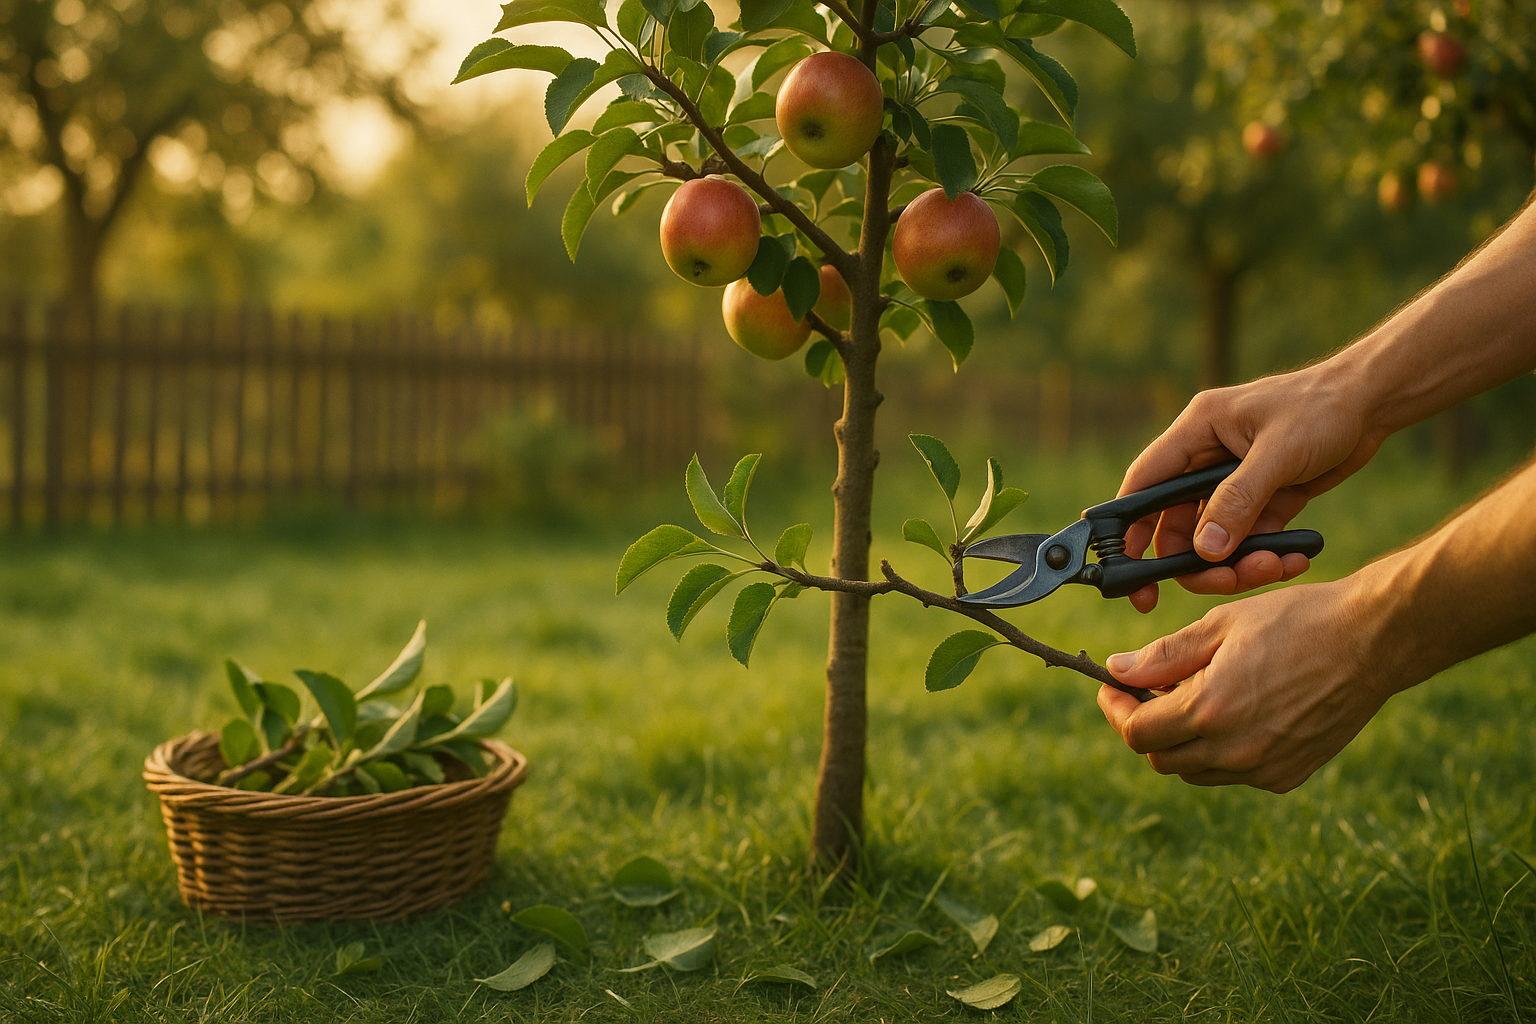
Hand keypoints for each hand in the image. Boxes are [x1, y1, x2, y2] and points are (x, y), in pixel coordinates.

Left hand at [1096, 573, 1398, 791]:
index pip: (1137, 732)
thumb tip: (1117, 671)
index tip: (1112, 688)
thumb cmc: (1297, 620)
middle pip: (1161, 757)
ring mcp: (1265, 768)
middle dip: (1145, 725)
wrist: (1372, 639)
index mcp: (1210, 710)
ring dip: (1181, 741)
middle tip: (1147, 691)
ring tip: (1191, 697)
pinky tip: (1234, 713)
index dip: (1116, 709)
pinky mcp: (1290, 774)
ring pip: (1196, 770)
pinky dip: (1220, 751)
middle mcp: (1235, 750)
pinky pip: (1235, 774)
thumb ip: (1163, 655)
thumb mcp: (1220, 624)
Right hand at [1119, 365, 1383, 611]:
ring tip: (1273, 568)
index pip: (1145, 483)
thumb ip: (1239, 500)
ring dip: (1236, 563)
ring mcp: (1233, 482)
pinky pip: (1248, 539)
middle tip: (1219, 584)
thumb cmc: (1322, 407)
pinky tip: (1293, 560)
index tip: (1127, 568)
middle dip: (1193, 560)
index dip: (1130, 527)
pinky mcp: (1262, 500)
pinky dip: (1264, 556)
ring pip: (1213, 538)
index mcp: (1196, 432)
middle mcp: (1205, 459)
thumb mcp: (1279, 453)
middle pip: (1177, 523)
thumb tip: (1205, 551)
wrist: (1373, 403)